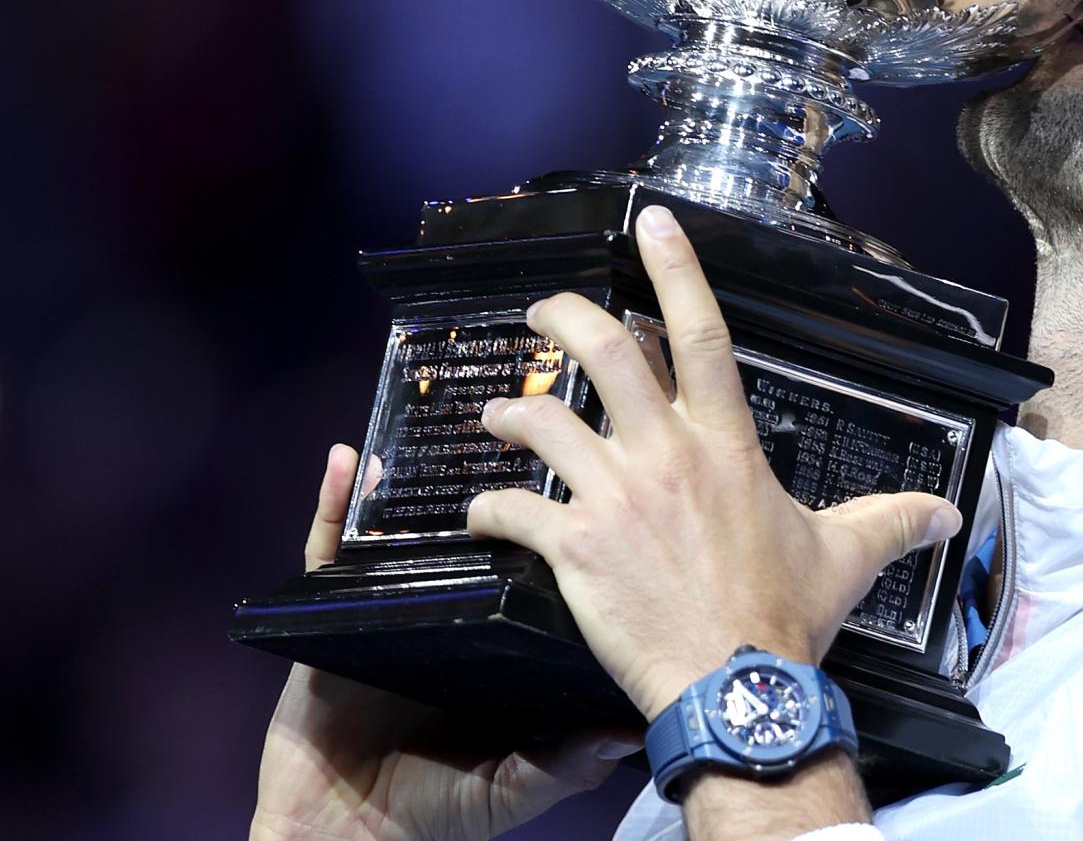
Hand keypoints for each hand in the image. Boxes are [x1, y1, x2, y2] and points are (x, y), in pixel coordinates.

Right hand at [251, 444, 639, 840]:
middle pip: (477, 526)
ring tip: (450, 409)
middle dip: (500, 472)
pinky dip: (336, 504)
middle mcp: (453, 606)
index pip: (535, 561)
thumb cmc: (439, 808)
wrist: (350, 834)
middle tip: (527, 408)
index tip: (594, 465)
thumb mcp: (517, 783)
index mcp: (499, 635)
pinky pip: (330, 549)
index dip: (559, 517)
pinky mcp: (333, 615)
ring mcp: (394, 604)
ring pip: (409, 525)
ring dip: (424, 471)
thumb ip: (569, 758)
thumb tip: (628, 731)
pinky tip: (352, 460)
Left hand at [466, 203, 962, 719]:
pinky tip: (481, 513)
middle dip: (562, 317)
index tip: (652, 221)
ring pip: (543, 422)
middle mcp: (665, 455)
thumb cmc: (785, 619)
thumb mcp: (847, 557)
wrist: (736, 685)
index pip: (700, 335)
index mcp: (725, 445)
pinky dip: (490, 507)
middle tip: (542, 311)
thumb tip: (949, 514)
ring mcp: (614, 498)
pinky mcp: (574, 548)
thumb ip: (893, 522)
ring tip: (500, 416)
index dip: (676, 269)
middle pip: (604, 353)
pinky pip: (514, 510)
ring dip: (513, 412)